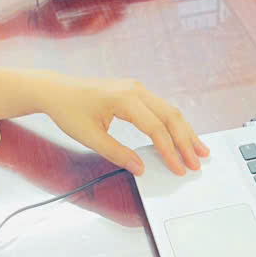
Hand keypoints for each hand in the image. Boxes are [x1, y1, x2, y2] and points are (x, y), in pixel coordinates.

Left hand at [35, 73, 207, 174]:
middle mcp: (135, 89)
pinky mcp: (135, 92)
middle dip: (186, 141)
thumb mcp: (90, 137)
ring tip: (198, 149)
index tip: (178, 168)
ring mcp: (137, 88)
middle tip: (197, 161)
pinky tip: (181, 136)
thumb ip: (117, 153)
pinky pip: (161, 108)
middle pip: (170, 116)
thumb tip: (139, 168)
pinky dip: (173, 123)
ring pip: (169, 110)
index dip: (169, 151)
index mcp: (124, 98)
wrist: (57, 90)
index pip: (155, 128)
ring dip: (184, 131)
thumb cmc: (69, 110)